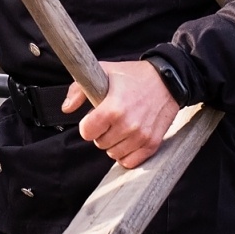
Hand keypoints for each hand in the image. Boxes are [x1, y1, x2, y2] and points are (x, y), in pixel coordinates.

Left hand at [63, 60, 180, 169]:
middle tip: (110, 120)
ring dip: (113, 143)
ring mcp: (141, 136)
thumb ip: (79, 89)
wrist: (167, 80)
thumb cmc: (134, 76)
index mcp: (113, 108)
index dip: (87, 125)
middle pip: (100, 144)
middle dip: (101, 133)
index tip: (94, 117)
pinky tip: (128, 140)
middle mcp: (128, 125)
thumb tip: (67, 108)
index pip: (87, 132)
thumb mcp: (104, 71)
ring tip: (120, 127)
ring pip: (114, 154)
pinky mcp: (153, 143)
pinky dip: (127, 154)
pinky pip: (131, 162)